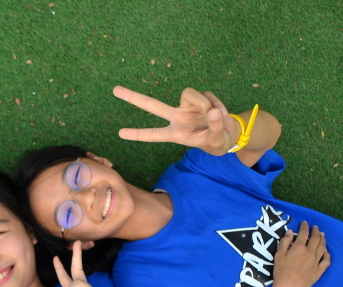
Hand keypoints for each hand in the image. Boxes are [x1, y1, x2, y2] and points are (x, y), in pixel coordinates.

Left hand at [114, 86, 238, 154]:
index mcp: (176, 134)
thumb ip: (214, 127)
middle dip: (134, 97)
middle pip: (152, 105)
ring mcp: (186, 107)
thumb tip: (211, 111)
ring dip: (205, 103)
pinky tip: (220, 112)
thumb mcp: (216, 140)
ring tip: (216, 116)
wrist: (228, 133)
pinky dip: (216, 103)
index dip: (138, 134)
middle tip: (114, 90)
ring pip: (189, 93)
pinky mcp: (198, 97)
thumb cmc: (217, 141)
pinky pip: (206, 94)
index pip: (154, 135)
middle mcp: (177, 118)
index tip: (120, 134)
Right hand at [271, 221, 330, 286]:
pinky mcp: (319, 271)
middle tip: (315, 227)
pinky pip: (326, 261)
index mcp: (299, 247)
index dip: (304, 226)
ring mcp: (316, 261)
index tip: (305, 223)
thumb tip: (290, 232)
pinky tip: (326, 252)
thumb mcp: (278, 255)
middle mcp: (310, 252)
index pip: (303, 233)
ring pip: (322, 247)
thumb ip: (285, 242)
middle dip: (316, 231)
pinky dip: (327, 254)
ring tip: (322, 235)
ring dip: (323, 240)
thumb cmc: (281, 272)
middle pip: (315, 238)